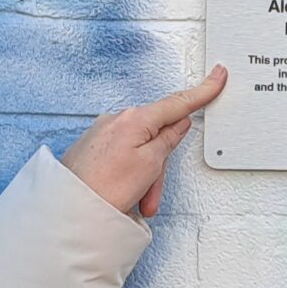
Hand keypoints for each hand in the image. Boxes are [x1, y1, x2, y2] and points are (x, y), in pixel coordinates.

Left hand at [59, 67, 226, 218]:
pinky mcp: (93, 147)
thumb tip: (177, 124)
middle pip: (156, 137)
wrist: (68, 210)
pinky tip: (122, 196)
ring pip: (140, 152)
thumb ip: (167, 140)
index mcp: (134, 119)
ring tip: (134, 201)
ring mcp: (103, 133)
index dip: (202, 92)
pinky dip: (129, 178)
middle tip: (150, 194)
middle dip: (159, 168)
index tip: (218, 77)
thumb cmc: (104, 189)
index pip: (177, 103)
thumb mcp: (150, 165)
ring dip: (144, 180)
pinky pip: (123, 158)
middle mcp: (116, 119)